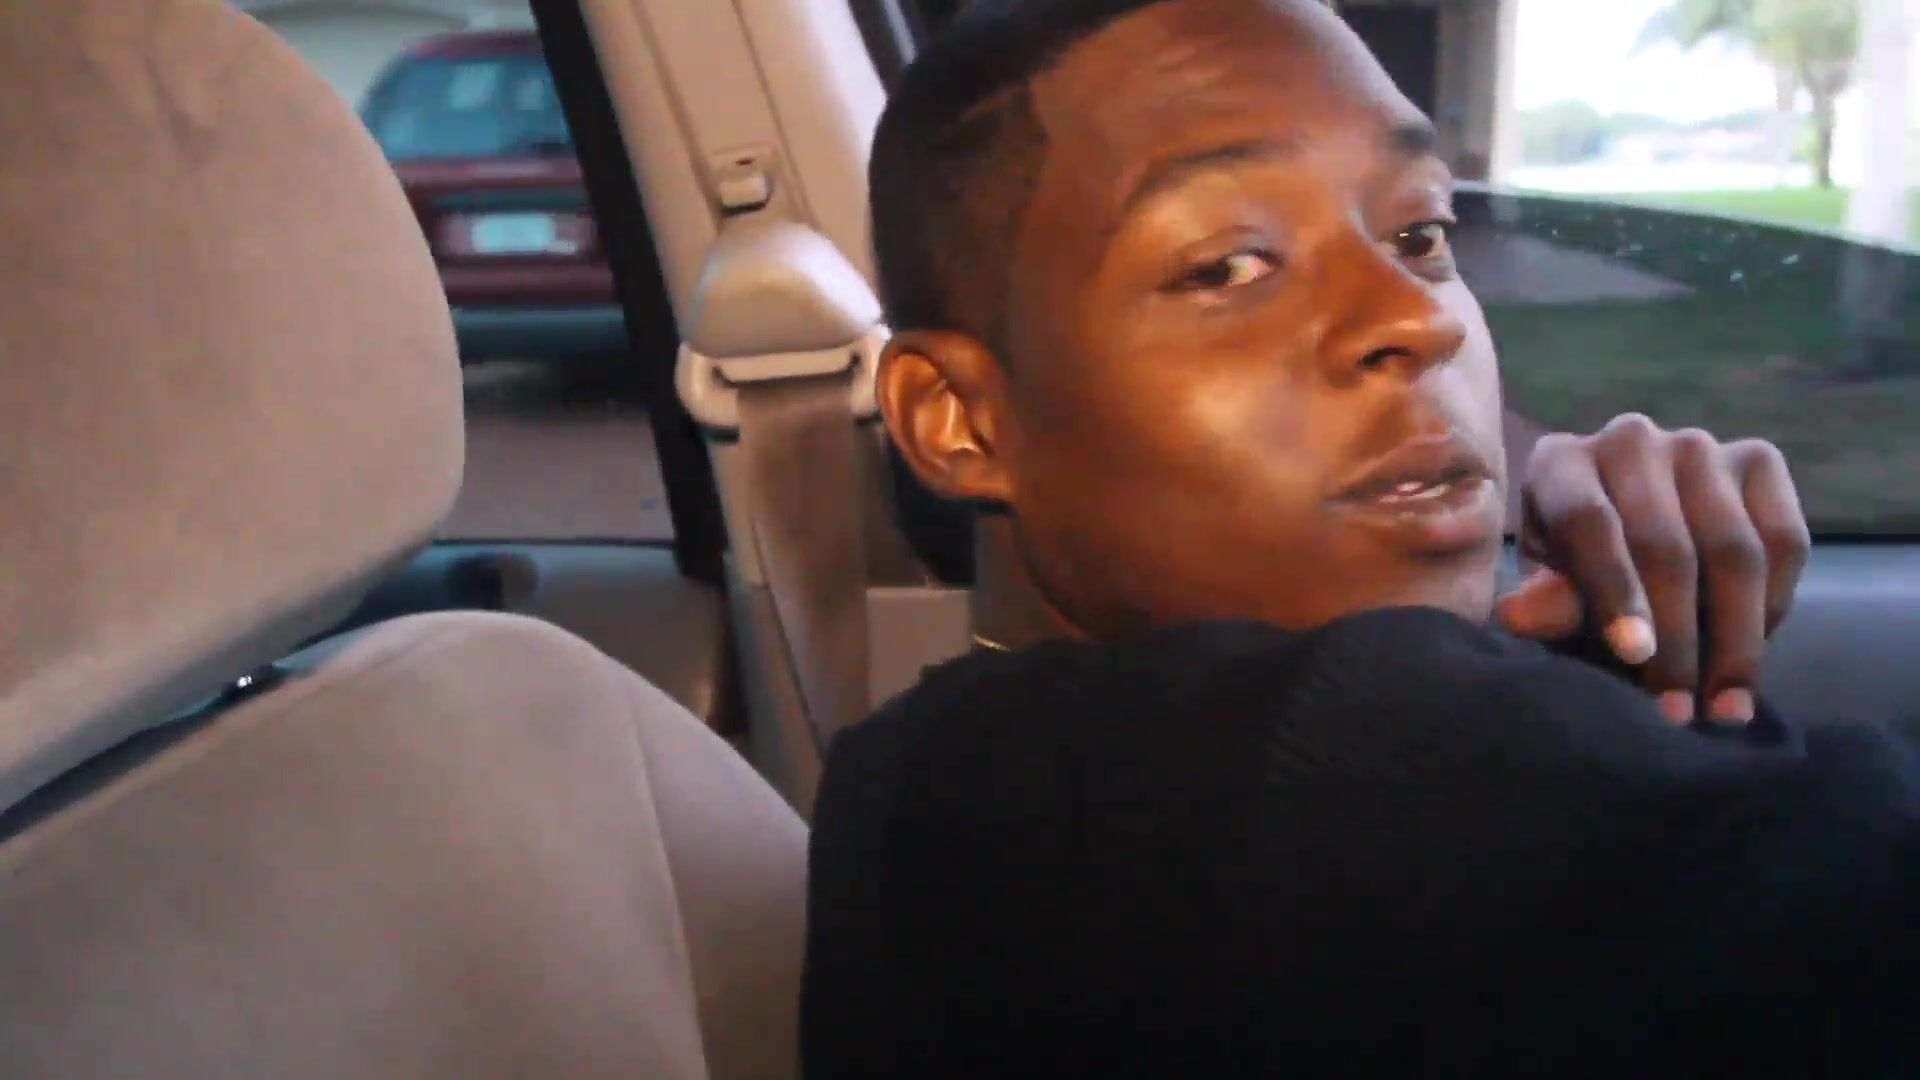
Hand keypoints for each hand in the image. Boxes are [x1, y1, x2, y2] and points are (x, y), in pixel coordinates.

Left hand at [1495, 414, 1809, 725]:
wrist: (1629, 542)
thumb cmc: (1575, 577)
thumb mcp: (1550, 595)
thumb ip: (1547, 605)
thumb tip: (1520, 616)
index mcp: (1560, 464)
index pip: (1590, 524)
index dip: (1616, 594)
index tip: (1635, 657)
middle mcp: (1629, 440)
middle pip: (1667, 546)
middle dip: (1678, 640)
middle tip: (1680, 711)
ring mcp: (1699, 445)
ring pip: (1734, 550)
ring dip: (1736, 639)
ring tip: (1724, 705)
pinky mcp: (1759, 460)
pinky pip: (1785, 542)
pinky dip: (1774, 606)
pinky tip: (1751, 654)